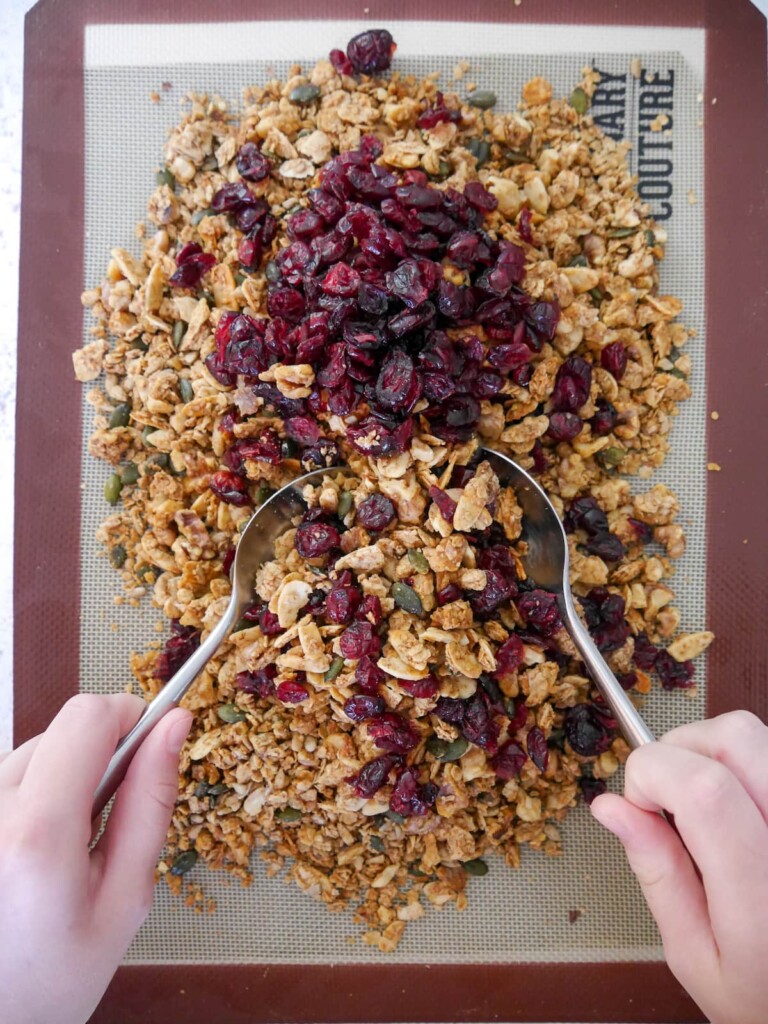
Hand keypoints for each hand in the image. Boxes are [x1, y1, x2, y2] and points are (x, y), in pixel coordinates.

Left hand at [0, 694, 190, 1023]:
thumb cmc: (51, 979)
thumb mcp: (125, 899)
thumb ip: (151, 804)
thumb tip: (175, 727)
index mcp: (37, 835)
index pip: (87, 718)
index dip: (128, 715)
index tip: (152, 737)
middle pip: (60, 732)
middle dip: (97, 759)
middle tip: (105, 824)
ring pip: (32, 753)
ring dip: (60, 781)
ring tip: (63, 849)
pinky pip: (7, 780)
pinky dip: (31, 798)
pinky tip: (32, 853)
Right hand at [591, 710, 767, 1023]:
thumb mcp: (697, 957)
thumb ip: (657, 876)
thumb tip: (612, 808)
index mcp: (762, 898)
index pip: (704, 789)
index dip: (652, 774)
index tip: (640, 806)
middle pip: (733, 739)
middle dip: (679, 750)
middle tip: (668, 798)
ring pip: (754, 735)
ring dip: (711, 754)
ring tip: (705, 807)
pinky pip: (767, 753)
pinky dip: (741, 768)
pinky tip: (738, 811)